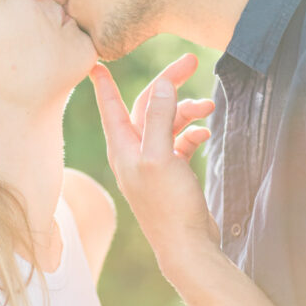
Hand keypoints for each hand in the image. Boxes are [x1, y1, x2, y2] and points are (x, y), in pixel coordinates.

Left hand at [90, 55, 219, 281]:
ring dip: (187, 110)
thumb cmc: (169, 206)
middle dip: (168, 83)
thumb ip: (159, 119)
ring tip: (210, 107)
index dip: (104, 81)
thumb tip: (162, 85)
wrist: (187, 246)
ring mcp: (152, 163)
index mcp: (122, 147)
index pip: (110, 104)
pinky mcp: (170, 173)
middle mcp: (133, 152)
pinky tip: (206, 133)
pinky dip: (192, 132)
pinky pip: (179, 141)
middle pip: (147, 106)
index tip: (96, 59)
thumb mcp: (160, 156)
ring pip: (167, 122)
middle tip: (192, 61)